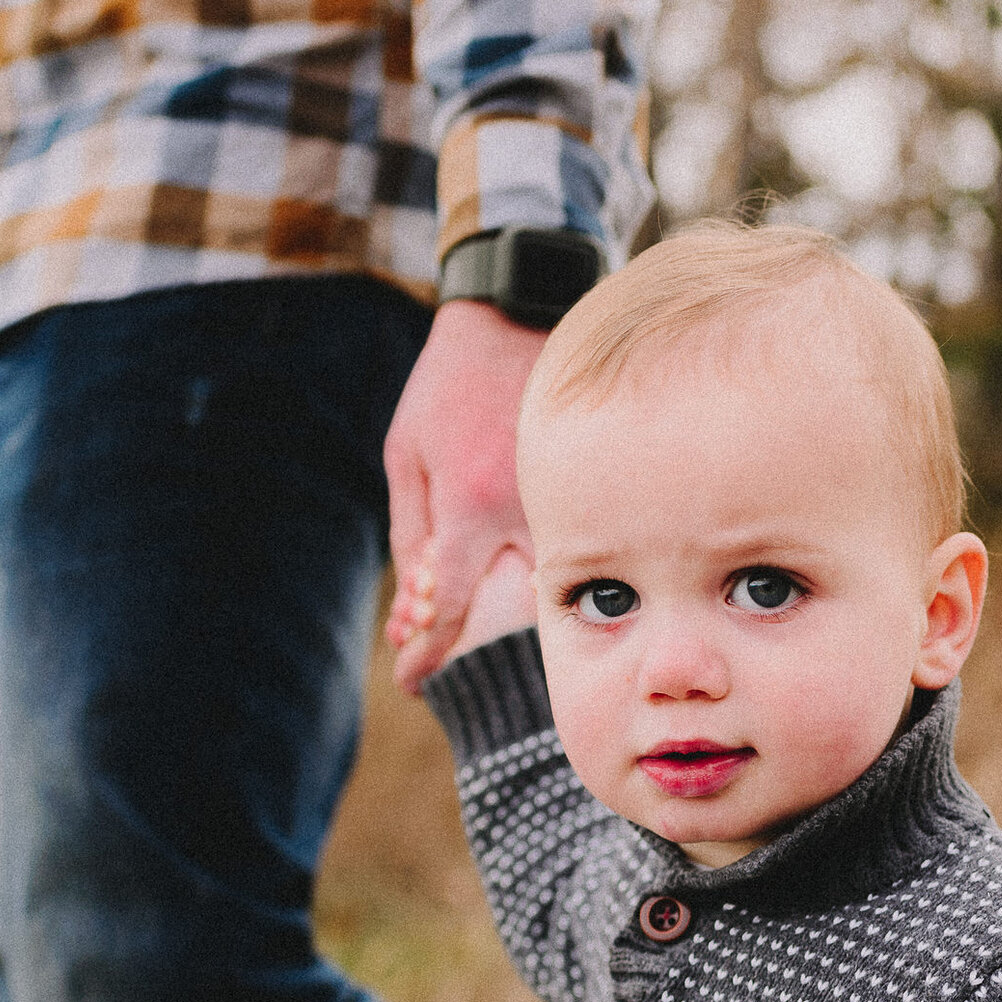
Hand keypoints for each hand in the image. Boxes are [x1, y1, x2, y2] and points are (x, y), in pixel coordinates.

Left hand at [383, 298, 547, 690]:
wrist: (521, 318)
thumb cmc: (450, 386)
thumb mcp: (408, 455)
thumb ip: (411, 534)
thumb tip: (413, 609)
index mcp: (471, 503)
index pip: (449, 603)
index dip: (428, 651)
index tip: (413, 682)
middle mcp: (526, 511)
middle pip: (502, 610)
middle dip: (463, 640)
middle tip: (429, 657)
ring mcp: (567, 500)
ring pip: (543, 587)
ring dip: (502, 608)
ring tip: (469, 611)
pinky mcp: (593, 490)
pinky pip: (570, 550)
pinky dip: (538, 571)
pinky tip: (515, 569)